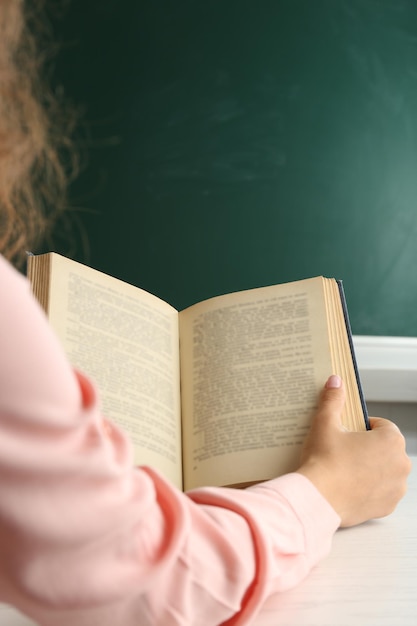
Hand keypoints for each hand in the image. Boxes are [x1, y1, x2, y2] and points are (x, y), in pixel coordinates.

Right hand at [296, 375, 411, 526]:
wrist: (317, 499)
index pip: (382, 425)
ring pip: (384, 471)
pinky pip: (381, 492)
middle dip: (367, 448)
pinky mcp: (387, 506)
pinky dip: (369, 488)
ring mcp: (396, 487)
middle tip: (343, 450)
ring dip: (370, 468)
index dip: (362, 427)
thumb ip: (333, 400)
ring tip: (344, 469)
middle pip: (385, 448)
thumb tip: (335, 381)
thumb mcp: (325, 423)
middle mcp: (401, 463)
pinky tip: (349, 486)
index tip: (346, 433)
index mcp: (391, 440)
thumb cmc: (323, 461)